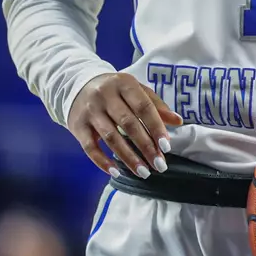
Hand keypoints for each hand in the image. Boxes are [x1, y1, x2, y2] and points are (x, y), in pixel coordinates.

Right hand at [67, 71, 181, 178]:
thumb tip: (178, 121)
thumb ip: (156, 105)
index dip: (156, 127)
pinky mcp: (77, 125)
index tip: (167, 147)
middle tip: (159, 165)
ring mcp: (90, 111)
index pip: (143, 107)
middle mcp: (105, 95)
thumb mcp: (136, 90)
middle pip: (128, 123)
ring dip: (128, 157)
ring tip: (143, 172)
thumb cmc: (115, 91)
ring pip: (110, 137)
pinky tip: (115, 172)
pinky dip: (102, 161)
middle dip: (145, 147)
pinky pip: (90, 147)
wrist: (78, 86)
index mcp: (124, 83)